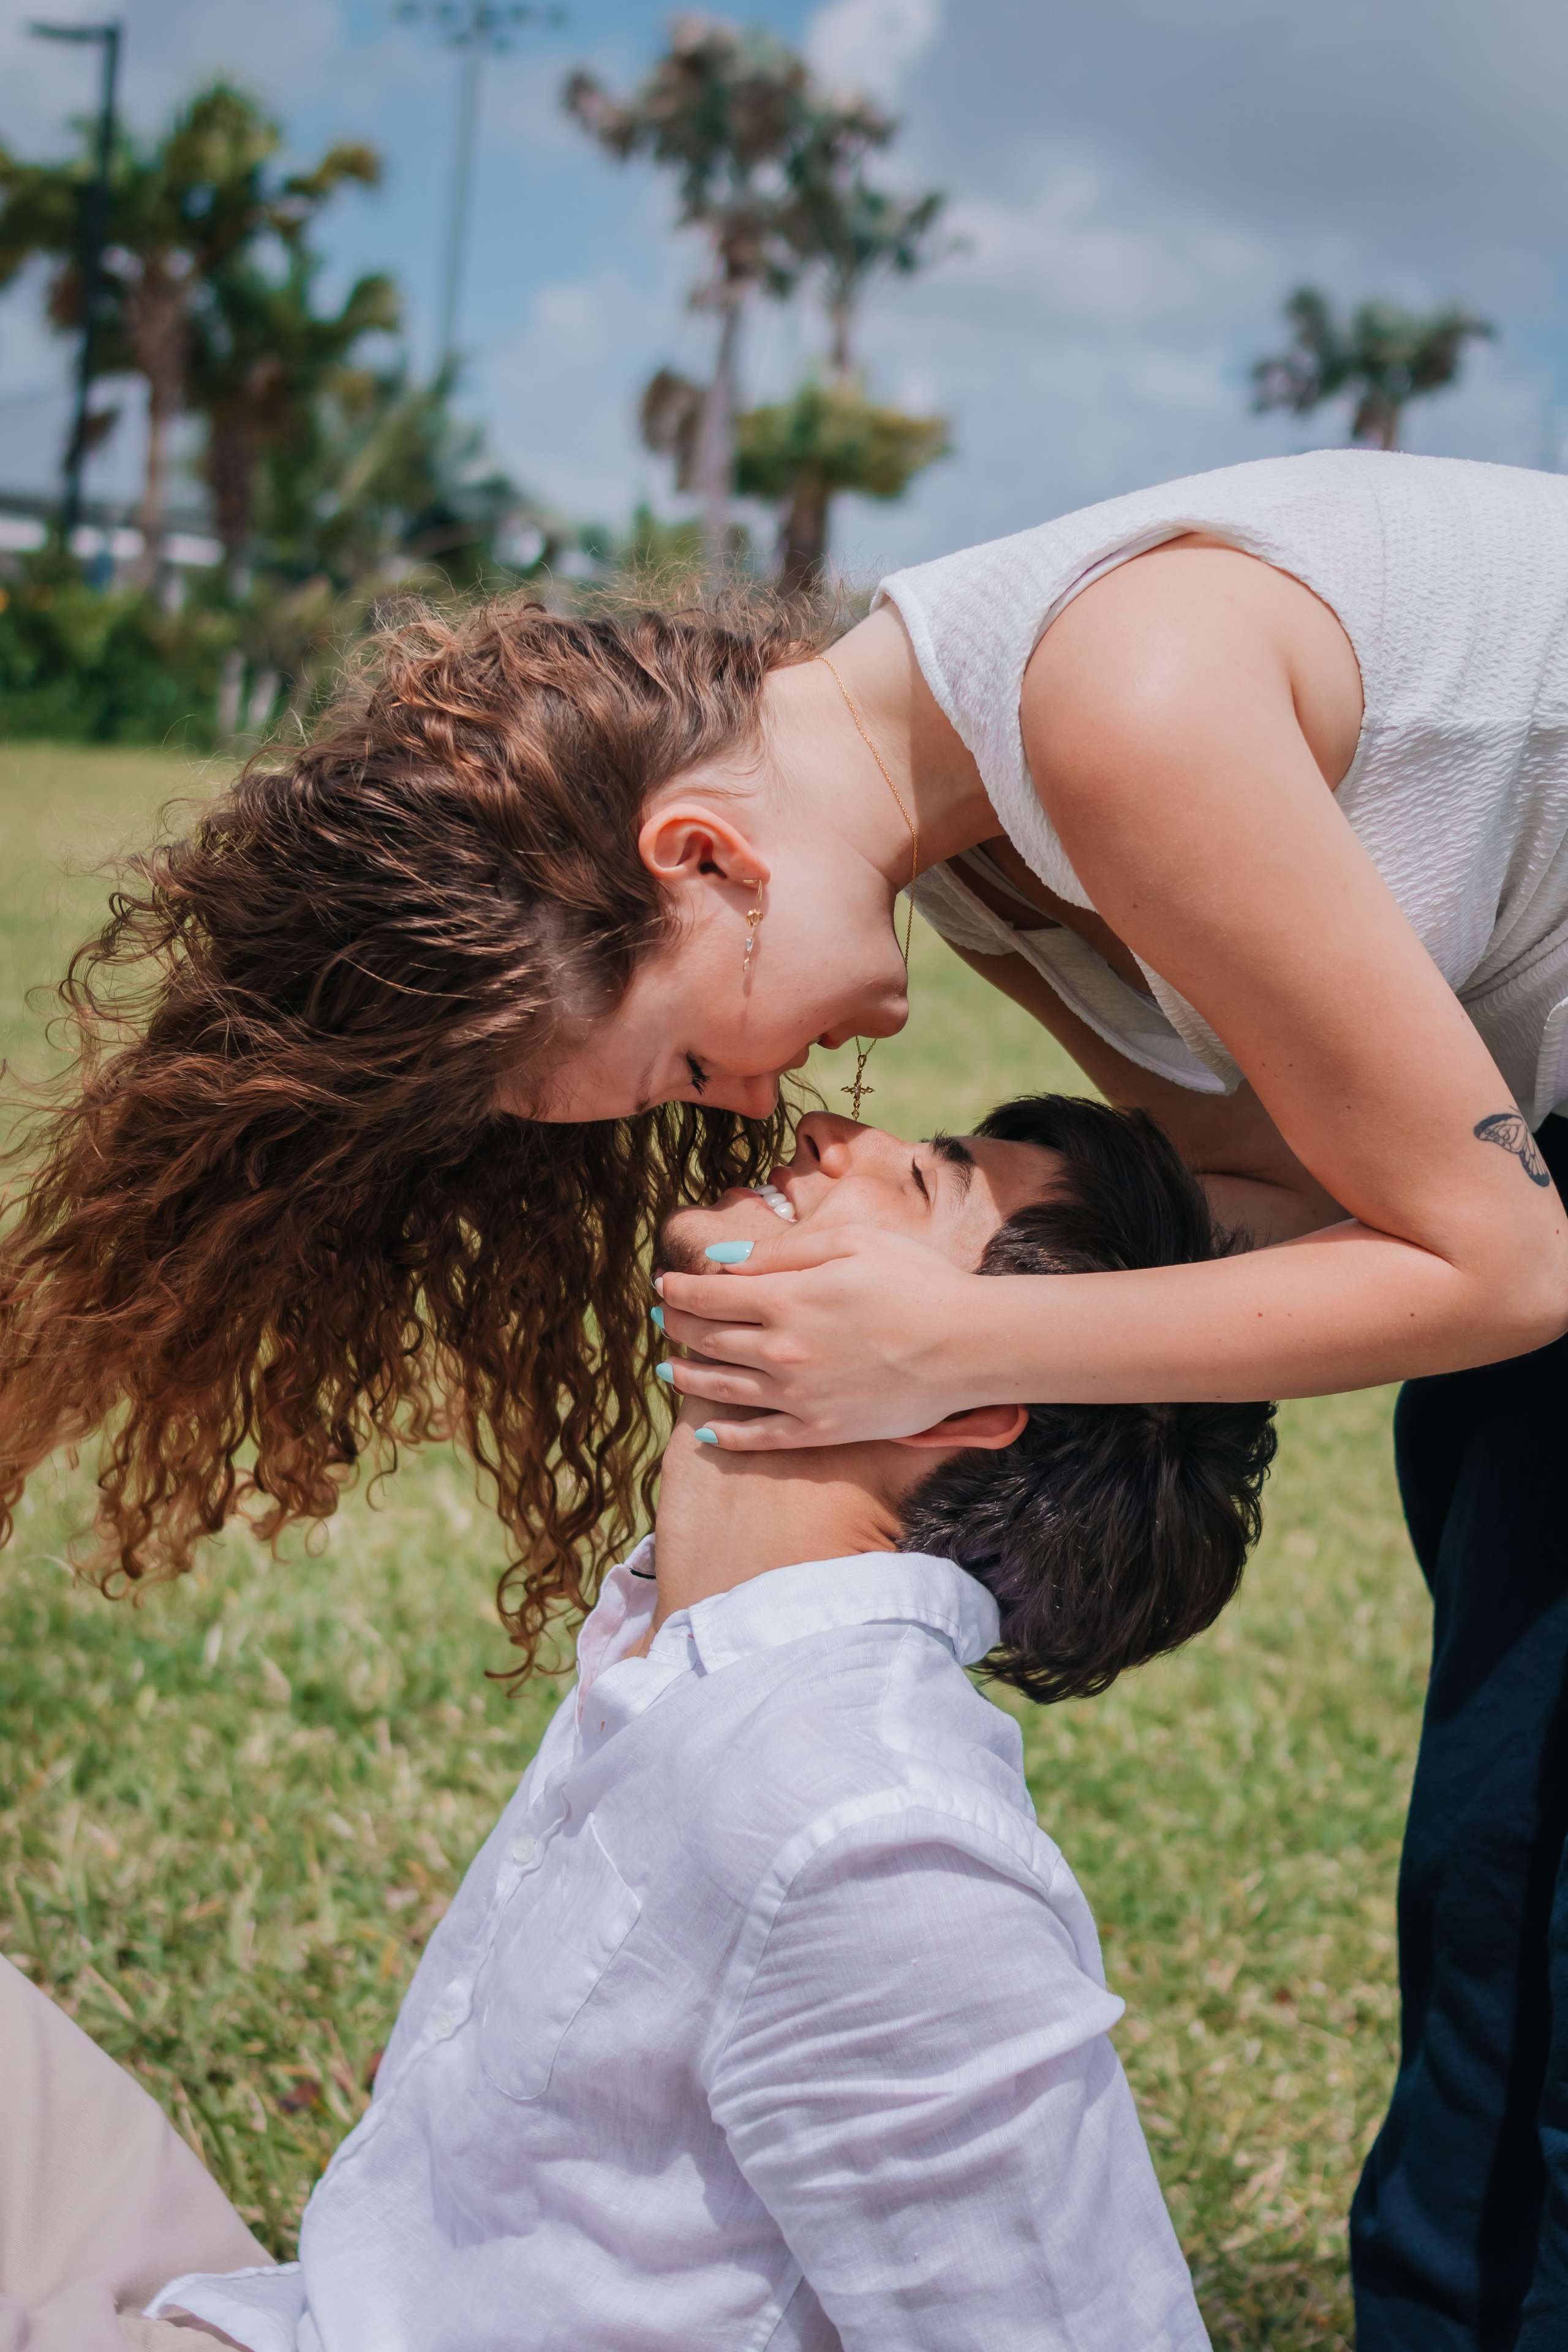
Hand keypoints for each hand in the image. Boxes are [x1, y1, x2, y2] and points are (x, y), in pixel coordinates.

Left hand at [654, 1224, 987, 1451]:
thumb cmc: (917, 1281)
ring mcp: (799, 1396)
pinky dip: (725, 1435)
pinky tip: (704, 1431)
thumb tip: (728, 1261)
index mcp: (785, 1299)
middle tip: (663, 1319)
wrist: (968, 1345)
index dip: (679, 1289)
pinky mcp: (822, 1431)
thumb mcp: (850, 1243)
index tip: (663, 1285)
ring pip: (723, 1389)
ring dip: (688, 1377)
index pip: (710, 1295)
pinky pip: (759, 1438)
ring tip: (667, 1370)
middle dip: (679, 1326)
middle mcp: (781, 1351)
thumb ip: (784, 1252)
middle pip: (710, 1339)